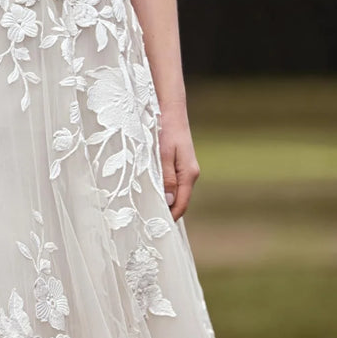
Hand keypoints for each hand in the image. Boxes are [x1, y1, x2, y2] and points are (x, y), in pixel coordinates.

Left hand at [158, 106, 199, 220]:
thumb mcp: (163, 154)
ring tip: (147, 211)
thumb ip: (166, 178)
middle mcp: (190, 173)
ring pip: (176, 191)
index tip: (156, 229)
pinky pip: (172, 182)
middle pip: (180, 200)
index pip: (181, 204)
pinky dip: (163, 189)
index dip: (170, 218)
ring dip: (164, 201)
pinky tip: (151, 191)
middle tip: (148, 224)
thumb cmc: (165, 129)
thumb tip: (168, 202)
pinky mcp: (178, 162)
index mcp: (188, 174)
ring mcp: (185, 167)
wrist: (170, 108)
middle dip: (166, 212)